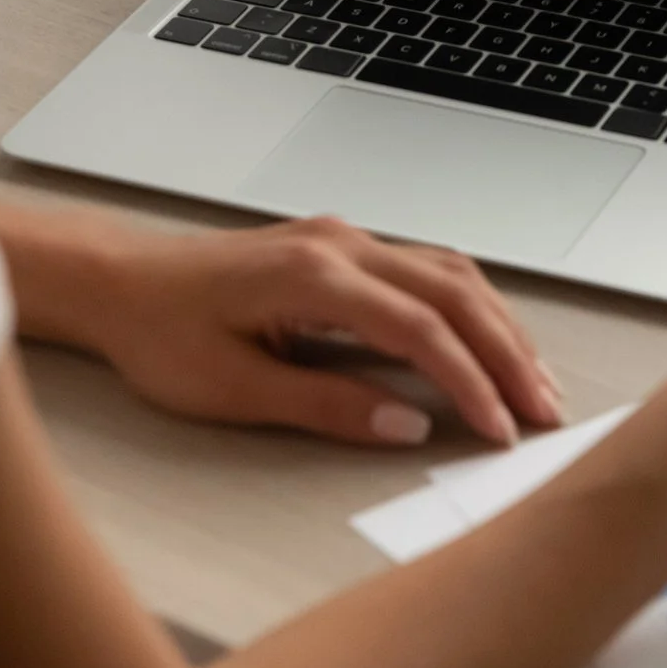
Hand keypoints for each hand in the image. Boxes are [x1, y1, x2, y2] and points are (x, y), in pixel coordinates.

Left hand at [79, 217, 563, 447]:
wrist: (120, 281)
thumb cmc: (162, 335)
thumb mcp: (233, 388)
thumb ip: (325, 404)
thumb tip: (407, 425)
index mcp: (313, 276)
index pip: (419, 328)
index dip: (468, 381)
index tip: (499, 429)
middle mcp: (341, 244)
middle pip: (454, 292)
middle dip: (507, 353)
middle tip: (547, 411)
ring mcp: (346, 238)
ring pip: (451, 273)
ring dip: (499, 326)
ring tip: (535, 382)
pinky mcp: (345, 247)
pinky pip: (429, 269)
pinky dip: (471, 307)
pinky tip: (491, 340)